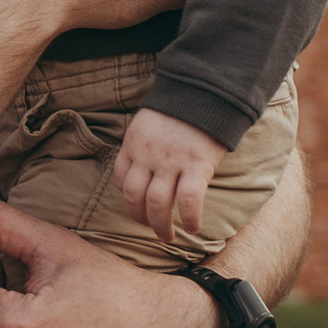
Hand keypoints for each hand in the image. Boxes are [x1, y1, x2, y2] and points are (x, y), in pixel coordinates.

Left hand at [113, 106, 224, 248]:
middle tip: (150, 228)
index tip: (138, 205)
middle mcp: (148, 156)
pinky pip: (189, 200)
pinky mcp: (197, 165)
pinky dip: (189, 218)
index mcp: (133, 144)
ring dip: (160, 226)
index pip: (120, 178)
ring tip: (167, 236)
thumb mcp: (151, 121)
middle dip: (140, 218)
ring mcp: (171, 162)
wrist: (207, 90)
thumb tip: (147, 168)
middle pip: (134, 196)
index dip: (128, 197)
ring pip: (157, 204)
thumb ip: (145, 144)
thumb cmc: (181, 107)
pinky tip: (193, 228)